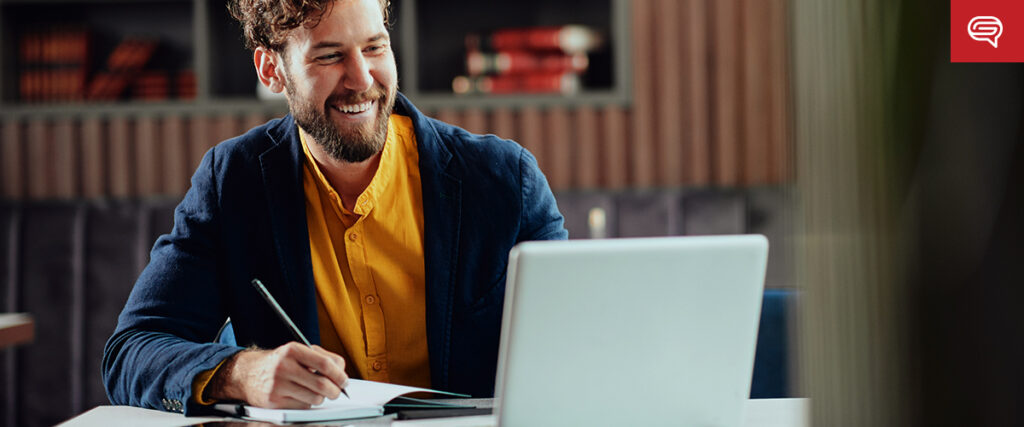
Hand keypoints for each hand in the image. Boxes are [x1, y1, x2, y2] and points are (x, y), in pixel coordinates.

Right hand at [206, 342, 348, 407]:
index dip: (339, 374)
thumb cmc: (279, 363)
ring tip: (316, 392)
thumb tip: (342, 371)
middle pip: (321, 384)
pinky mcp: (274, 402)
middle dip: (335, 391)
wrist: (248, 374)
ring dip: (321, 398)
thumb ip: (322, 357)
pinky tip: (300, 396)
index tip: (344, 380)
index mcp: (292, 350)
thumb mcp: (298, 352)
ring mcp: (277, 385)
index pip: (324, 364)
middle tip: (337, 391)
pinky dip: (307, 404)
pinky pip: (302, 407)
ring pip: (314, 398)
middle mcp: (284, 366)